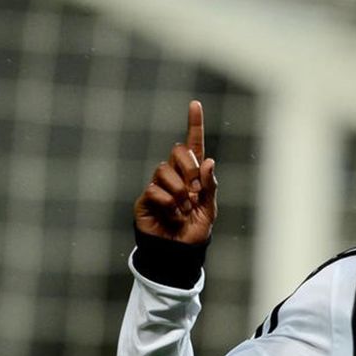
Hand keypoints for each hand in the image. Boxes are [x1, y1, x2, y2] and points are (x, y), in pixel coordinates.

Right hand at [133, 100, 217, 243]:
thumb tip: (208, 161)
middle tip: (195, 193)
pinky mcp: (146, 198)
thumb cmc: (195, 231)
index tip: (195, 104)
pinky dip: (168, 204)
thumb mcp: (210, 209)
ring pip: (163, 169)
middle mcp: (175, 175)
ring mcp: (159, 185)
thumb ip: (210, 185)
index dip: (194, 124)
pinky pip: (154, 190)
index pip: (193, 145)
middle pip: (177, 151)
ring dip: (179, 191)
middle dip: (189, 169)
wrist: (179, 252)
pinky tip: (172, 216)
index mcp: (194, 175)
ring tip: (184, 210)